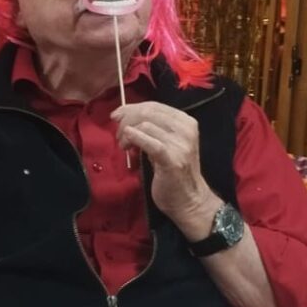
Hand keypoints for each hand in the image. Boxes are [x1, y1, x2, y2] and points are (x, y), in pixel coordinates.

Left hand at [112, 102, 220, 239]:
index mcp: (186, 122)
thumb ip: (153, 128)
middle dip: (126, 120)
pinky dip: (135, 138)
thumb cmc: (174, 173)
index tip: (116, 116)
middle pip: (148, 112)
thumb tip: (125, 114)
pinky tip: (127, 143)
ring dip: (127, 133)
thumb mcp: (167, 144)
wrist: (189, 201)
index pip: (154, 105)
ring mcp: (181, 144)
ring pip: (145, 125)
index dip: (131, 108)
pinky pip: (149, 142)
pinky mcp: (172, 159)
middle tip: (118, 135)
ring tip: (124, 146)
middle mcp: (186, 129)